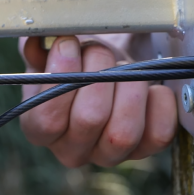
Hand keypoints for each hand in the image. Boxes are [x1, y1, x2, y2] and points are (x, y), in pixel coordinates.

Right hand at [19, 36, 177, 167]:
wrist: (104, 69)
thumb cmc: (73, 60)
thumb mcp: (45, 49)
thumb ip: (35, 43)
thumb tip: (39, 39)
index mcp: (38, 128)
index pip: (47, 119)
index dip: (60, 76)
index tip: (68, 43)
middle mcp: (70, 150)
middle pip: (89, 120)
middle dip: (98, 72)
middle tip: (99, 48)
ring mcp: (108, 154)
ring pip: (123, 132)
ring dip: (128, 87)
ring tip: (123, 65)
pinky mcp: (143, 150)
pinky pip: (158, 135)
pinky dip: (158, 104)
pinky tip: (149, 85)